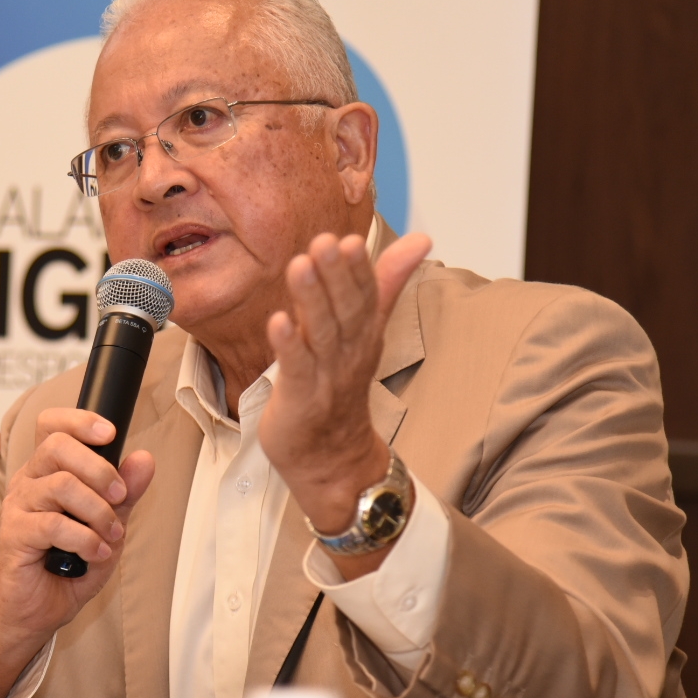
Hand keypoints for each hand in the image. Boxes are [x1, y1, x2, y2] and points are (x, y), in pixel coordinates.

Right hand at [0, 408, 154, 697]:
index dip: (80, 420)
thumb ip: (125, 492)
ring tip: (111, 536)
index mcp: (48, 470)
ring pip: (61, 485)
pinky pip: (54, 524)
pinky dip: (85, 539)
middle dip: (99, 468)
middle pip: (57, 446)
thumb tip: (144, 458)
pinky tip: (97, 554)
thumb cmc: (71, 563)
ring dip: (98, 511)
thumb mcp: (110, 524)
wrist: (41, 609)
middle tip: (119, 496)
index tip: (109, 433)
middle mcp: (29, 481)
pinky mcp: (15, 534)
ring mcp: (18, 506)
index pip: (52, 424)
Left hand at [260, 231, 431, 553]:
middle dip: (336, 275)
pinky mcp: (301, 398)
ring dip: (311, 299)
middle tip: (325, 242)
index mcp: (364, 333)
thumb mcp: (366, 330)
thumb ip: (385, 283)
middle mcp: (349, 352)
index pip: (366, 295)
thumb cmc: (339, 387)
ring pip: (322, 333)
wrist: (332, 458)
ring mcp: (326, 376)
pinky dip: (288, 344)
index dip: (358, 268)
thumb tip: (421, 240)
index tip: (349, 239)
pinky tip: (277, 321)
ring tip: (299, 267)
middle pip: (346, 309)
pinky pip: (296, 367)